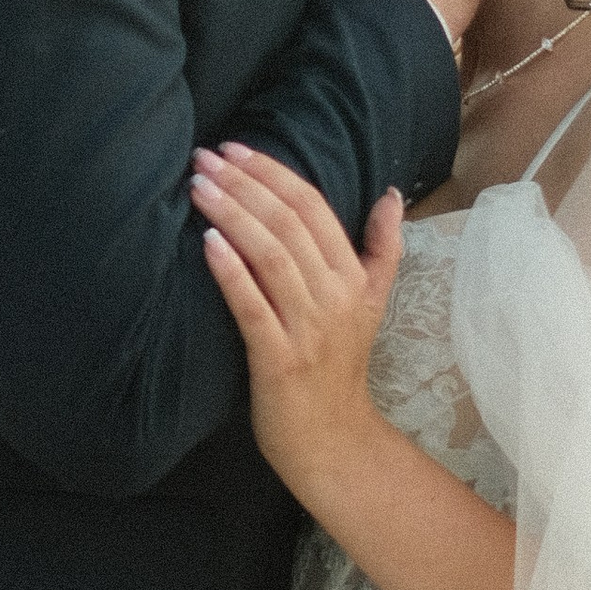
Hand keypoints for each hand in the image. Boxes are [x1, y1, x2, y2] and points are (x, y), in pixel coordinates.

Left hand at [191, 141, 401, 502]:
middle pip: (289, 223)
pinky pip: (253, 306)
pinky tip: (207, 243)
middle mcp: (335, 296)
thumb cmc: (340, 368)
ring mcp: (308, 328)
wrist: (334, 440)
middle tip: (205, 158)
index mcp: (354, 277)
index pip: (313, 207)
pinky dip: (230, 271)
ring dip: (232, 215)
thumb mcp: (371, 303)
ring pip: (270, 256)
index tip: (236, 149)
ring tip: (199, 187)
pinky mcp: (279, 359)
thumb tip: (391, 194)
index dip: (273, 173)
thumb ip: (382, 248)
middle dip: (244, 184)